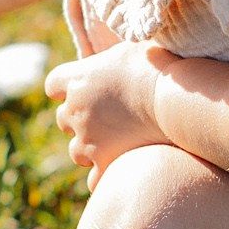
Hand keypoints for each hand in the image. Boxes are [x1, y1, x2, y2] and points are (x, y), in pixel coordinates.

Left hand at [43, 40, 169, 185]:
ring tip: (115, 143)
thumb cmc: (159, 67)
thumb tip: (117, 55)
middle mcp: (76, 110)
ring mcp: (88, 140)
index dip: (65, 88)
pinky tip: (119, 170)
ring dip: (90, 148)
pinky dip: (103, 175)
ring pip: (76, 151)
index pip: (54, 84)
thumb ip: (113, 57)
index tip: (79, 89)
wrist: (174, 99)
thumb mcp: (132, 49)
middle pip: (63, 118)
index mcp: (78, 79)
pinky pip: (93, 179)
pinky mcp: (105, 163)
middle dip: (80, 119)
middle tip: (107, 117)